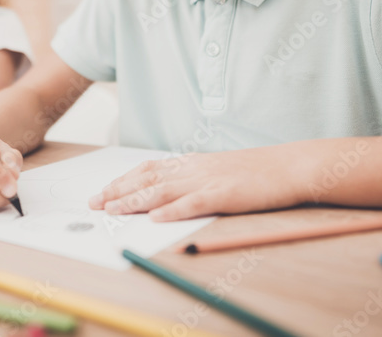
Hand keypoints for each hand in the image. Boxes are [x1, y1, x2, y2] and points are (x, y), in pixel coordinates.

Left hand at [88, 148, 310, 220]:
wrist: (288, 166)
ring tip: (112, 210)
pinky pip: (194, 203)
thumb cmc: (256, 171)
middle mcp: (193, 169)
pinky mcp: (224, 194)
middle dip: (117, 191)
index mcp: (191, 163)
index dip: (123, 180)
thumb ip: (194, 178)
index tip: (102, 191)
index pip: (148, 169)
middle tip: (93, 203)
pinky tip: (156, 218)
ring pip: (163, 191)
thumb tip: (169, 193)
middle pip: (148, 180)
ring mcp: (208, 180)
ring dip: (134, 202)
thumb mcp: (218, 169)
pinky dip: (173, 211)